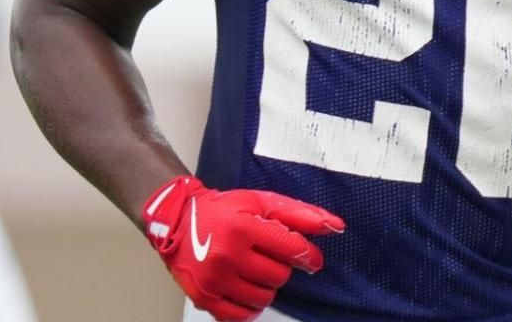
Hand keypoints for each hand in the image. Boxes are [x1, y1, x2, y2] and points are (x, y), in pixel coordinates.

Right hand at [141, 175, 343, 321]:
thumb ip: (300, 214)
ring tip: (254, 270)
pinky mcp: (204, 298)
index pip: (291, 249)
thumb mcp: (261, 202)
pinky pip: (241, 316)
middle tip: (266, 256)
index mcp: (244, 226)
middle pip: (279, 276)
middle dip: (280, 267)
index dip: (307, 256)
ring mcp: (215, 279)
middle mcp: (227, 254)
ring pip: (264, 297)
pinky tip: (245, 289)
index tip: (310, 258)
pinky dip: (249, 306)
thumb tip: (335, 226)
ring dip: (266, 286)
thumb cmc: (223, 210)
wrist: (177, 221)